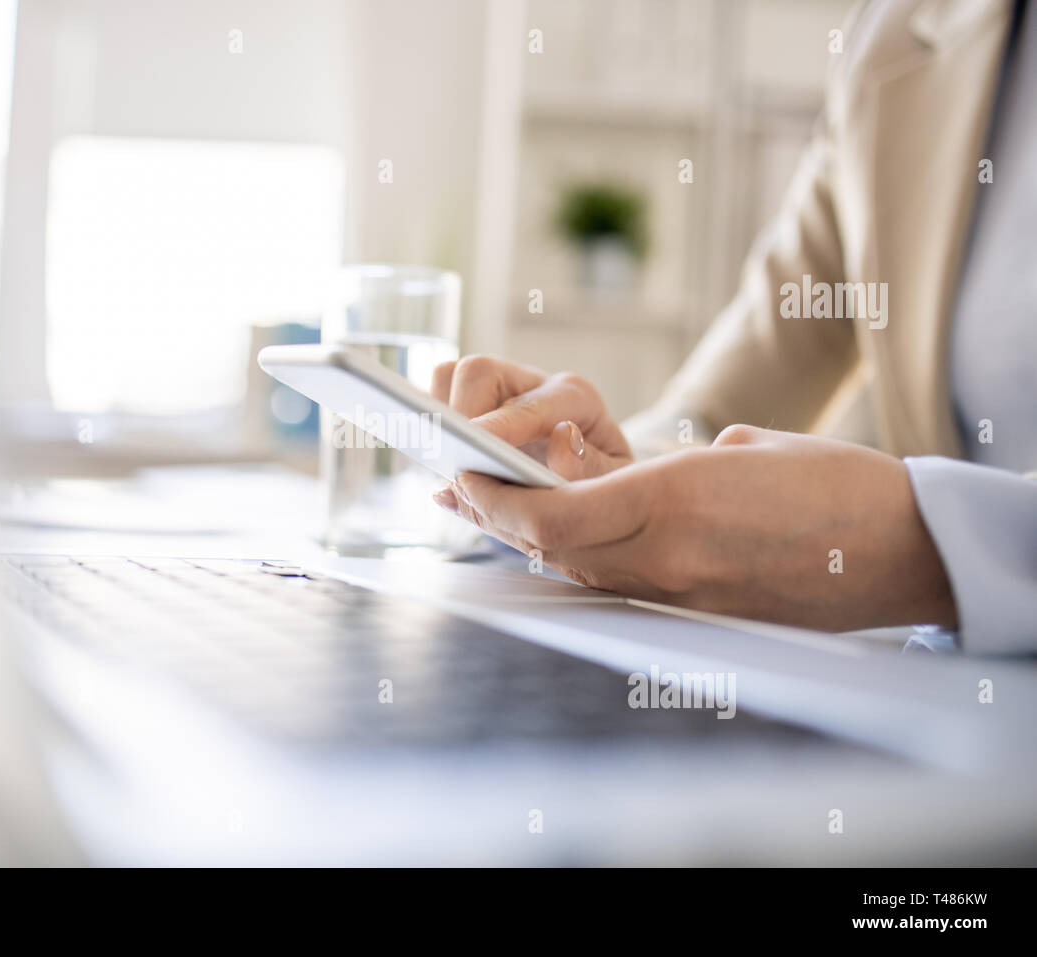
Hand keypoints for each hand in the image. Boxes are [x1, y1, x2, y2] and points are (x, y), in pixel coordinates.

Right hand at [431, 355, 632, 480]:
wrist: (593, 474)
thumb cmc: (602, 480)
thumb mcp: (613, 484)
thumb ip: (590, 469)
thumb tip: (561, 444)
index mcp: (573, 396)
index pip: (528, 404)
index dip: (497, 427)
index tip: (473, 449)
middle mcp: (531, 383)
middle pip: (478, 371)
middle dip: (460, 414)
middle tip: (456, 463)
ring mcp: (498, 389)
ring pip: (449, 377)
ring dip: (440, 416)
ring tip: (447, 461)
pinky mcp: (472, 403)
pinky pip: (436, 397)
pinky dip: (432, 426)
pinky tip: (440, 461)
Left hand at [437, 425, 957, 631]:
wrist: (906, 554)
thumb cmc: (837, 487)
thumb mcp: (743, 450)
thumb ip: (665, 468)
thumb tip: (618, 481)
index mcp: (677, 501)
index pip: (551, 515)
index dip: (494, 499)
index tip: (462, 475)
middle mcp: (667, 558)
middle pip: (550, 547)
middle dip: (499, 518)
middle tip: (467, 487)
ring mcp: (681, 597)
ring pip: (579, 570)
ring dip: (536, 540)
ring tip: (504, 506)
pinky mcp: (697, 618)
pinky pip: (620, 588)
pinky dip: (584, 560)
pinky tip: (573, 535)